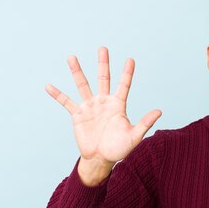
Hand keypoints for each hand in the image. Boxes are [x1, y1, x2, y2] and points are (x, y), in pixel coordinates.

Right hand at [46, 47, 161, 184]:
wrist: (100, 158)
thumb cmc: (119, 149)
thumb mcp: (134, 136)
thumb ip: (145, 123)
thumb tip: (160, 111)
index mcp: (118, 106)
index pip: (124, 86)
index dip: (127, 73)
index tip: (130, 59)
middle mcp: (104, 102)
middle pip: (103, 79)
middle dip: (103, 64)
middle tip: (103, 48)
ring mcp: (90, 107)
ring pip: (83, 85)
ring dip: (77, 72)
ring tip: (72, 57)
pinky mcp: (78, 114)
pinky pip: (66, 102)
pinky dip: (57, 95)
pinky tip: (48, 86)